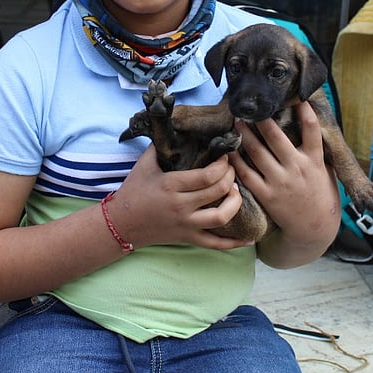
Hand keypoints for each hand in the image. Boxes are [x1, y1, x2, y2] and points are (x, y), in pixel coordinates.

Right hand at [106, 145, 251, 250]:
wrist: (121, 224)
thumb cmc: (133, 191)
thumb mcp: (145, 164)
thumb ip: (163, 146)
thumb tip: (180, 127)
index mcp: (171, 185)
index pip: (207, 175)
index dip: (223, 165)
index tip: (226, 157)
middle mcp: (181, 206)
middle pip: (218, 191)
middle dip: (231, 177)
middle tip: (232, 170)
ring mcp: (186, 225)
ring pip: (221, 217)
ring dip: (235, 203)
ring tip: (236, 192)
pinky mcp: (188, 238)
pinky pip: (216, 244)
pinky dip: (235, 243)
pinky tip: (250, 237)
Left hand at [229, 101, 339, 265]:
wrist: (314, 227)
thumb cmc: (319, 193)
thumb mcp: (325, 169)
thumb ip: (315, 148)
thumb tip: (308, 121)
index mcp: (314, 160)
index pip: (311, 130)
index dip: (305, 111)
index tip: (297, 96)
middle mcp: (297, 168)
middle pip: (276, 137)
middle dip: (261, 119)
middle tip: (250, 107)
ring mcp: (280, 182)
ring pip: (257, 152)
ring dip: (245, 134)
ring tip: (237, 122)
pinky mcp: (266, 195)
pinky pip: (246, 174)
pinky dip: (236, 160)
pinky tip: (229, 150)